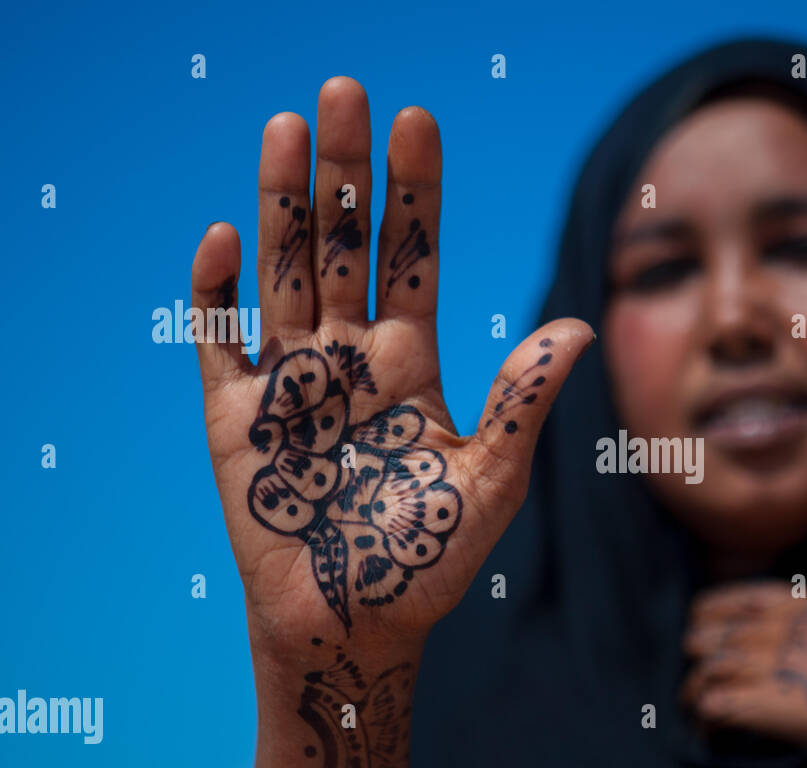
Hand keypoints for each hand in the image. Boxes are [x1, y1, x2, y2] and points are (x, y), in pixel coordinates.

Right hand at [191, 78, 592, 662]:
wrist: (353, 626)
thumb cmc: (426, 564)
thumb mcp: (489, 483)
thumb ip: (522, 404)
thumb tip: (578, 327)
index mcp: (410, 364)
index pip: (411, 257)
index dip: (413, 192)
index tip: (415, 119)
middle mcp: (349, 359)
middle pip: (343, 245)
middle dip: (343, 172)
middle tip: (344, 92)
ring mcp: (289, 383)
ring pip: (282, 272)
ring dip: (279, 203)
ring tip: (286, 127)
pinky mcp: (235, 420)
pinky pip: (218, 341)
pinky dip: (217, 292)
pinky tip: (226, 237)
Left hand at [680, 566, 806, 767]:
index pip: (741, 599)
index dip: (713, 616)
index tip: (701, 631)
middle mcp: (790, 626)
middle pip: (713, 633)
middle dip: (701, 657)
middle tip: (701, 682)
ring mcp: (778, 661)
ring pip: (706, 669)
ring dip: (696, 692)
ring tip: (697, 712)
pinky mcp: (773, 702)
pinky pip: (714, 704)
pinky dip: (705, 720)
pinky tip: (709, 734)